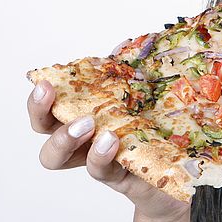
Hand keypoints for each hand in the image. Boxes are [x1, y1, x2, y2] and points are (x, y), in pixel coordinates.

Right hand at [27, 80, 190, 221]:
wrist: (182, 167)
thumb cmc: (159, 125)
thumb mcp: (146, 91)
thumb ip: (129, 71)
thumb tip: (123, 46)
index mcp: (84, 114)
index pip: (48, 107)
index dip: (39, 99)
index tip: (45, 83)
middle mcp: (82, 139)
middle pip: (42, 132)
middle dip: (42, 115)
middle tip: (61, 98)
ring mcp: (96, 159)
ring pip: (58, 158)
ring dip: (64, 139)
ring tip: (89, 125)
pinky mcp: (117, 176)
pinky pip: (99, 170)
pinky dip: (100, 156)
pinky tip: (112, 142)